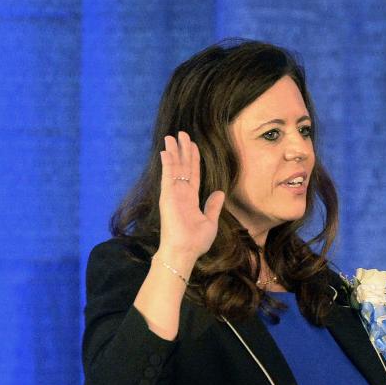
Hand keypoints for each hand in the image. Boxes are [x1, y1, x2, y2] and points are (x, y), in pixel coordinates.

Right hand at [156, 131, 224, 263]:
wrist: (185, 251)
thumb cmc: (196, 241)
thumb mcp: (210, 221)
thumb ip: (213, 206)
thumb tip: (219, 192)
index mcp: (191, 198)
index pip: (193, 173)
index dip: (193, 159)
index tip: (192, 145)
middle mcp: (181, 193)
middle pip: (183, 166)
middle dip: (183, 149)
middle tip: (182, 133)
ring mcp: (174, 193)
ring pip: (175, 167)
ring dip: (174, 151)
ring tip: (172, 136)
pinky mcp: (168, 196)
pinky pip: (168, 176)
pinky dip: (168, 163)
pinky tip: (167, 150)